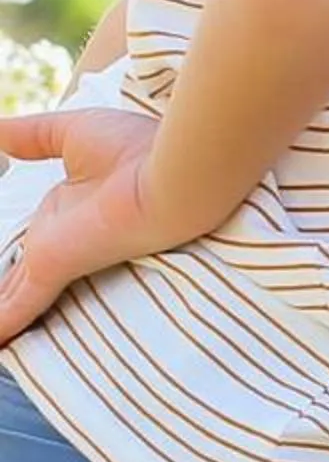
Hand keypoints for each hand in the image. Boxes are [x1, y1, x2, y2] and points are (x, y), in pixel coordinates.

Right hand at [0, 104, 181, 344]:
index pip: (29, 253)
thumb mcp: (72, 135)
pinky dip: (1, 326)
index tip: (4, 279)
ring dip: (2, 319)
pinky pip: (15, 308)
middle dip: (5, 298)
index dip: (9, 270)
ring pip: (13, 301)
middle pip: (17, 284)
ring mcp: (58, 260)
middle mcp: (61, 244)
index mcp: (65, 216)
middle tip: (1, 319)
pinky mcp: (55, 268)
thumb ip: (33, 137)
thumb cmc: (141, 151)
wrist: (177, 176)